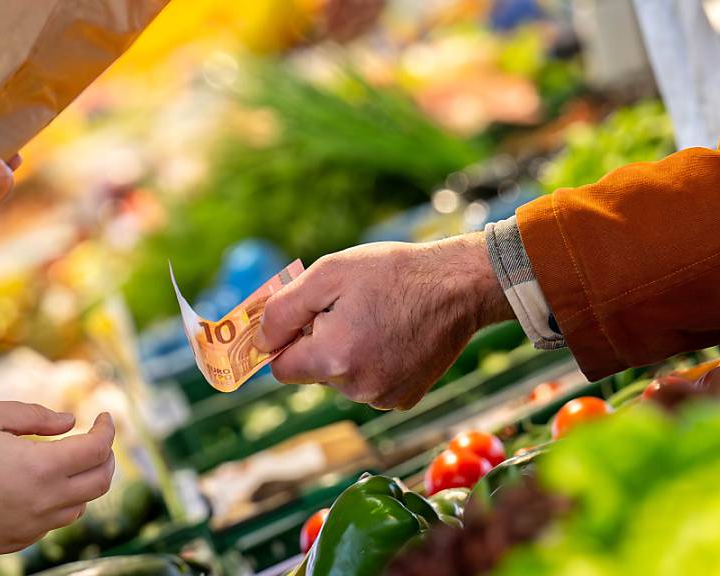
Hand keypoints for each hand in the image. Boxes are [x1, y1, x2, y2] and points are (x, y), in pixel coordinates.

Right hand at [0, 402, 115, 553]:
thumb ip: (36, 415)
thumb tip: (70, 422)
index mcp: (42, 467)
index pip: (97, 449)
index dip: (108, 429)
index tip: (105, 416)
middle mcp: (44, 502)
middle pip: (100, 483)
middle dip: (106, 457)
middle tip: (97, 440)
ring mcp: (33, 526)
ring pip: (80, 506)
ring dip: (84, 483)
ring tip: (71, 463)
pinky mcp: (18, 540)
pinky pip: (53, 523)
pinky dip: (59, 503)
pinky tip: (42, 487)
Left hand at [255, 233, 512, 409]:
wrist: (460, 286)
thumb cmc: (391, 272)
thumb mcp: (327, 274)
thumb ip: (282, 310)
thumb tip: (259, 342)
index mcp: (332, 358)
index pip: (281, 368)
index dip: (287, 341)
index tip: (304, 320)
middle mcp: (356, 388)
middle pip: (313, 373)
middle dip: (320, 344)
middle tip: (350, 309)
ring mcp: (383, 397)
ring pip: (342, 379)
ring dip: (348, 354)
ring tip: (378, 319)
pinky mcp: (404, 399)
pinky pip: (371, 384)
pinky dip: (375, 364)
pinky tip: (395, 336)